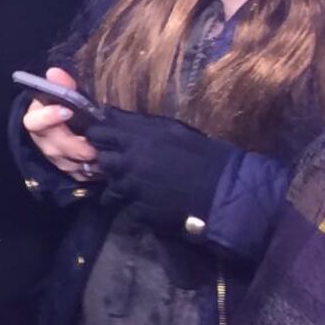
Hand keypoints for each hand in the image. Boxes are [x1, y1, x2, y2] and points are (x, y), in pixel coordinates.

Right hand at [24, 65, 99, 179]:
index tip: (67, 110)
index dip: (48, 118)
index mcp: (37, 120)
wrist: (68, 128)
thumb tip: (54, 72)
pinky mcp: (72, 172)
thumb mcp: (65, 94)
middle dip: (75, 145)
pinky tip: (108, 158)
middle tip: (93, 140)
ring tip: (105, 149)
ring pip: (71, 164)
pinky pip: (83, 174)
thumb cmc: (69, 107)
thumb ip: (62, 85)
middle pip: (55, 148)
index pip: (34, 122)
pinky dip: (96, 168)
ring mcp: (57, 160)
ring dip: (88, 158)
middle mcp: (45, 143)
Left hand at [84, 107, 239, 228]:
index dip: (99, 137)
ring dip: (122, 187)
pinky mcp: (141, 213)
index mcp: (137, 140)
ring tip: (140, 187)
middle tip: (124, 165)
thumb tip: (106, 111)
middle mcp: (129, 164)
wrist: (226, 191)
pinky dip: (137, 207)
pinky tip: (153, 203)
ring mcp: (133, 190)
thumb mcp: (172, 129)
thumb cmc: (204, 155)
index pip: (98, 134)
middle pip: (102, 162)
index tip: (105, 141)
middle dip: (109, 163)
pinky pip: (129, 209)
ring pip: (112, 188)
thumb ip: (136, 123)